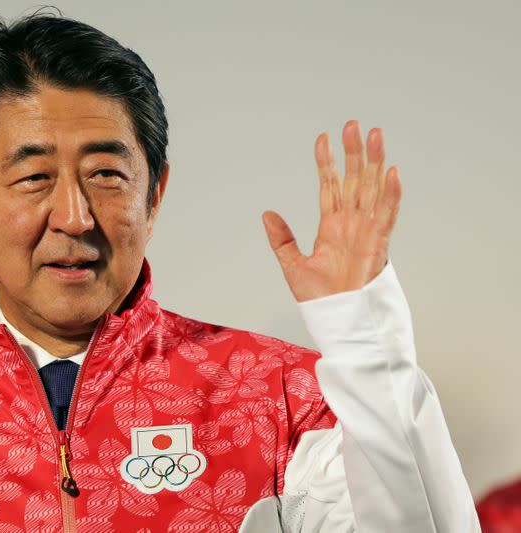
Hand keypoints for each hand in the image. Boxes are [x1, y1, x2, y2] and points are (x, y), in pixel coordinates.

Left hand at [262, 120, 401, 301]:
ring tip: (375, 135)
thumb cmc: (321, 298)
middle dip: (353, 152)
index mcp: (331, 226)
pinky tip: (391, 172)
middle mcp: (351, 223)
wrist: (337, 320)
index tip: (322, 138)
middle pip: (354, 179)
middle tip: (353, 124)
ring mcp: (366, 231)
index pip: (330, 185)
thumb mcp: (292, 265)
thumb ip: (281, 239)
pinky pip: (386, 215)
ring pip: (372, 189)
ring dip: (374, 162)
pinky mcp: (379, 244)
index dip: (327, 162)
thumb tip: (266, 213)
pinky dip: (390, 194)